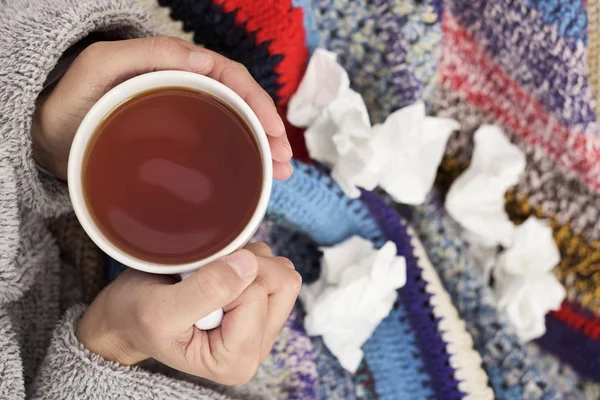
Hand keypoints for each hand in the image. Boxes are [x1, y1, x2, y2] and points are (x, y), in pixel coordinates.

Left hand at [32, 37, 292, 180]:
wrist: (51, 138)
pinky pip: (218, 146)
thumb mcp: (100, 67)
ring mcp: (185, 117)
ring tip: (279, 175)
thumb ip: (146, 55)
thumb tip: (207, 61)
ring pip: (235, 127)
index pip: (232, 78)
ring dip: (262, 149)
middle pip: (241, 105)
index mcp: (177, 67)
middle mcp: (187, 90)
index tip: (275, 133)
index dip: (259, 103)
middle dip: (270, 132)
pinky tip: (253, 179)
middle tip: (284, 164)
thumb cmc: (71, 101)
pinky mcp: (180, 142)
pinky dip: (241, 161)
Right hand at [76, 243, 300, 385]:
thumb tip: (249, 264)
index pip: (257, 293)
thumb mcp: (161, 310)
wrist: (126, 317)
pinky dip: (245, 260)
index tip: (192, 284)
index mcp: (236, 360)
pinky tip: (218, 273)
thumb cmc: (137, 318)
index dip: (225, 276)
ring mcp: (262, 326)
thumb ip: (206, 290)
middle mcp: (257, 347)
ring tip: (209, 275)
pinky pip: (272, 269)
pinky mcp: (260, 307)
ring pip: (282, 272)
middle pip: (282, 283)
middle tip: (205, 273)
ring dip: (245, 261)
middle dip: (245, 265)